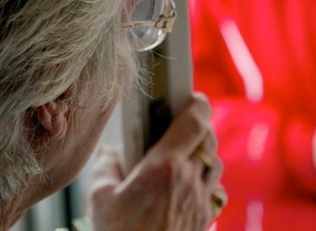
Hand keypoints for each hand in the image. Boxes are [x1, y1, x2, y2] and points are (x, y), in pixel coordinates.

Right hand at [86, 94, 224, 230]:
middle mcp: (189, 179)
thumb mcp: (100, 199)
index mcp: (165, 166)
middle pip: (208, 139)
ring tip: (182, 156)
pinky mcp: (205, 220)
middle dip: (198, 129)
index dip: (196, 103)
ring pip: (215, 164)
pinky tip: (186, 187)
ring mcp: (201, 201)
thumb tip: (110, 153)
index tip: (190, 97)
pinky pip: (214, 190)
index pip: (194, 121)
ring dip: (203, 154)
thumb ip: (106, 167)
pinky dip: (205, 181)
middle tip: (180, 126)